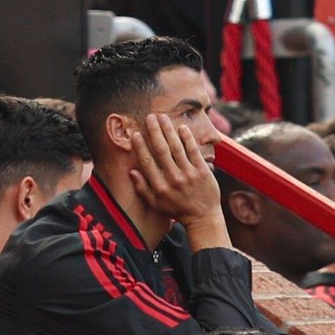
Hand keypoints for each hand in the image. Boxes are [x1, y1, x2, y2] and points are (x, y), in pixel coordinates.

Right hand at [130, 114, 229, 249]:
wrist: (202, 217)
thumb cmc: (177, 210)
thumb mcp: (156, 204)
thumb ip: (142, 189)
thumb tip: (132, 172)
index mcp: (159, 188)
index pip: (147, 162)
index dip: (140, 147)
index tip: (135, 134)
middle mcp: (173, 179)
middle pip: (161, 151)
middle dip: (154, 132)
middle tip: (149, 117)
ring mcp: (188, 174)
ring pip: (176, 148)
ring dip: (169, 130)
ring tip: (163, 117)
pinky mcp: (202, 171)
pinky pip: (193, 151)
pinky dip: (187, 139)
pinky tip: (181, 128)